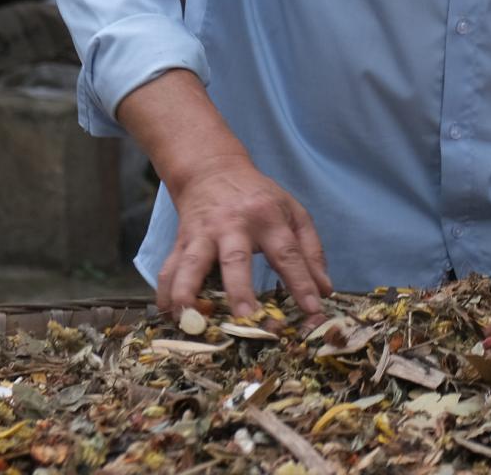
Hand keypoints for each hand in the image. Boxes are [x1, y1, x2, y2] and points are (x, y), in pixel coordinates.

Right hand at [159, 154, 330, 319]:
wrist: (212, 171)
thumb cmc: (260, 198)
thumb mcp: (293, 213)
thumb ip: (311, 251)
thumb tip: (325, 290)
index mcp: (268, 218)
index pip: (288, 254)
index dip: (301, 282)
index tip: (313, 309)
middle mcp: (234, 226)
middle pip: (235, 259)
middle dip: (239, 289)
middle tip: (245, 318)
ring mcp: (203, 234)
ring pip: (192, 264)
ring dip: (188, 292)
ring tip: (187, 320)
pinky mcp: (181, 241)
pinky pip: (169, 267)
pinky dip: (165, 291)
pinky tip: (167, 313)